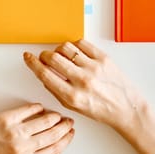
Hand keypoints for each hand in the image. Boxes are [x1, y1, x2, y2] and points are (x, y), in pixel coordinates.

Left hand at [0, 103, 73, 153]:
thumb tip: (45, 144)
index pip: (54, 151)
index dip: (65, 141)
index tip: (70, 134)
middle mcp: (23, 149)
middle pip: (52, 136)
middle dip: (64, 128)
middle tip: (68, 122)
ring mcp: (15, 133)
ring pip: (44, 122)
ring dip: (54, 117)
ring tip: (58, 114)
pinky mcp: (6, 119)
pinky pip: (28, 111)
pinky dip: (37, 108)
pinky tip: (40, 107)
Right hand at [23, 39, 144, 134]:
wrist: (127, 109)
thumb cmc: (101, 110)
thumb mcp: (74, 107)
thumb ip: (56, 91)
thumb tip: (43, 73)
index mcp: (73, 96)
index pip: (45, 74)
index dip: (33, 63)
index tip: (28, 57)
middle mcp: (83, 81)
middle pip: (53, 58)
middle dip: (44, 55)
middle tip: (45, 57)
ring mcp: (94, 67)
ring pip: (66, 48)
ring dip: (59, 50)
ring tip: (62, 56)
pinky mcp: (104, 58)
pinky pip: (81, 43)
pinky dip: (74, 46)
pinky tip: (75, 53)